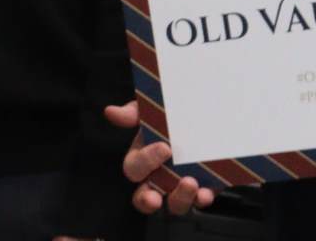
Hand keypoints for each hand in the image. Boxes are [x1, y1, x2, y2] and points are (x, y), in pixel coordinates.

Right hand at [105, 100, 215, 215]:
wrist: (205, 118)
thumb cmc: (170, 117)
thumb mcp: (152, 111)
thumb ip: (133, 113)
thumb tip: (110, 111)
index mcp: (142, 158)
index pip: (134, 168)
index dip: (145, 161)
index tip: (165, 147)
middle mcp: (157, 178)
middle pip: (144, 198)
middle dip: (147, 201)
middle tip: (154, 197)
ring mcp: (179, 187)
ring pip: (174, 204)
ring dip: (180, 198)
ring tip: (190, 183)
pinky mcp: (201, 189)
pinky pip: (199, 201)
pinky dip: (201, 199)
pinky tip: (205, 193)